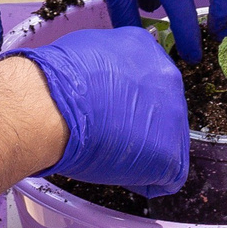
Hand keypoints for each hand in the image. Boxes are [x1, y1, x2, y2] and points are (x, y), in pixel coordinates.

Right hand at [6, 27, 191, 196]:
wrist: (52, 108)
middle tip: (109, 132)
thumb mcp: (84, 51)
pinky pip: (165, 175)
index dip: (126, 100)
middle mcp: (167, 76)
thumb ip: (104, 66)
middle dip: (138, 124)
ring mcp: (174, 115)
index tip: (110, 110)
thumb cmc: (56, 82)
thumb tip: (99, 80)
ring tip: (108, 152)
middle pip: (161, 109)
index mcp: (144, 48)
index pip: (147, 78)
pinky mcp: (171, 153)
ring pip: (165, 142)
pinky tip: (117, 170)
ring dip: (141, 151)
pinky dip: (143, 179)